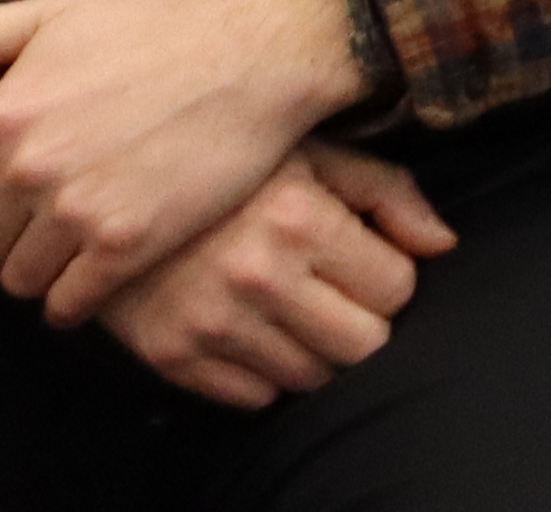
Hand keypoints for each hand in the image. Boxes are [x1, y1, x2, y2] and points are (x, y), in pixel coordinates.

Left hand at [0, 0, 372, 319]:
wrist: (257, 54)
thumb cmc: (156, 30)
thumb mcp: (54, 11)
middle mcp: (26, 171)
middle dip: (0, 241)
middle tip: (38, 224)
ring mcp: (76, 213)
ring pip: (18, 282)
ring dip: (39, 270)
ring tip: (71, 245)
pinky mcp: (127, 246)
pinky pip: (67, 306)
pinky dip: (73, 299)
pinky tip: (95, 273)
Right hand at [95, 142, 452, 408]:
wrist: (107, 187)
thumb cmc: (231, 165)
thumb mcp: (315, 153)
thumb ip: (389, 194)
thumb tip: (443, 245)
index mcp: (300, 219)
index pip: (396, 288)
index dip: (392, 277)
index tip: (369, 261)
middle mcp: (257, 276)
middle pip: (363, 346)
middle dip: (365, 321)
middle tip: (341, 294)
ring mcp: (210, 323)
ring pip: (312, 378)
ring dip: (317, 350)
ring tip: (297, 308)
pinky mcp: (170, 355)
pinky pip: (253, 397)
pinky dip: (265, 372)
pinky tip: (255, 329)